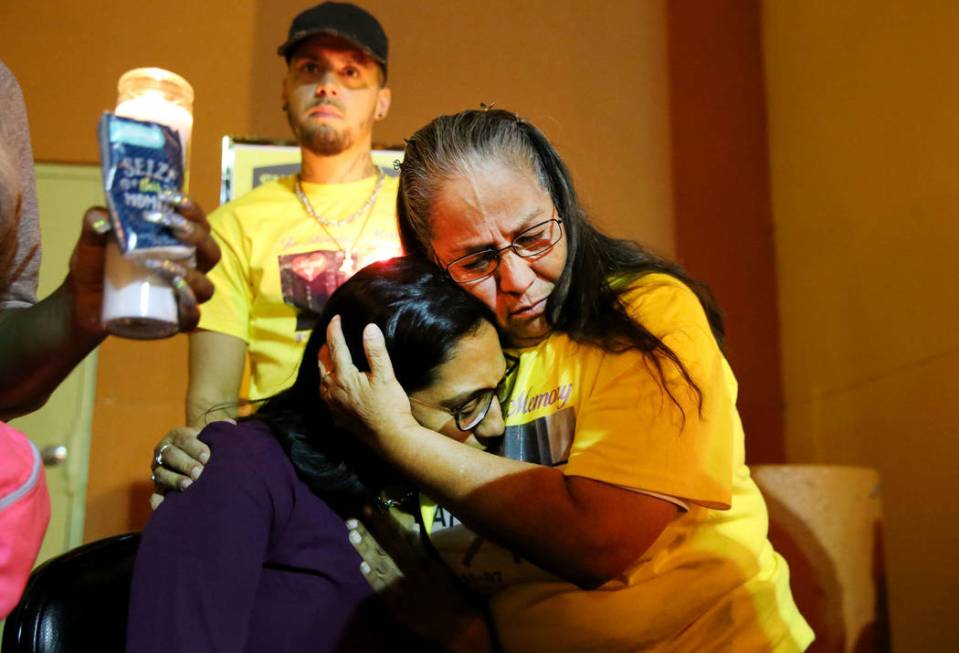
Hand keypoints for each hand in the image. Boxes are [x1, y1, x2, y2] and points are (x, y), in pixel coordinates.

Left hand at [69, 194, 219, 335]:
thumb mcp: (90, 244)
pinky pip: (192, 317)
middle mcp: (187, 270)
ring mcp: (182, 296)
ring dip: (191, 274)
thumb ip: (93, 227)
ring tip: (163, 265)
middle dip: (196, 236)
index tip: (170, 198)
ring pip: (206, 286)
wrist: (80, 306)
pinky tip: (178, 298)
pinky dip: (190, 308)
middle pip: (211, 252)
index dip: (191, 209)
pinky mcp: (173, 320)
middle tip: (171, 225)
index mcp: (175, 246)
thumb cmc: (93, 269)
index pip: (197, 223)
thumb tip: (100, 217)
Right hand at [149, 424, 211, 508]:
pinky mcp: (157, 487)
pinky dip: (158, 500)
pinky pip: (154, 494)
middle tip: (200, 473)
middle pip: (170, 455)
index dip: (195, 448)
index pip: (184, 439)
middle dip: (186, 464)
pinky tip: (165, 505)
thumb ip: (219, 429)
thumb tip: (232, 424)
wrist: (192, 456)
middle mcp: (164, 451)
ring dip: (175, 480)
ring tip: (188, 486)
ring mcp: (159, 469)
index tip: (208, 457)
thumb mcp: (209, 434)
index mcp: (177, 435)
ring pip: (162, 473)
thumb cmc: (206, 445)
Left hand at [319, 317, 418, 448]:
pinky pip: (326, 396)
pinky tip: (334, 386)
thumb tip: (369, 328)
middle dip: (325, 347)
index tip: (336, 318)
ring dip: (324, 367)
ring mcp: (332, 405)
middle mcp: (332, 390)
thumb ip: (375, 351)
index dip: (334, 330)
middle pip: (322, 363)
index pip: (335, 347)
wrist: (390, 438)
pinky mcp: (337, 417)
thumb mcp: (385, 375)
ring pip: (321, 380)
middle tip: (331, 336)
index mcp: (343, 376)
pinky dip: (327, 384)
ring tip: (330, 358)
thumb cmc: (389, 406)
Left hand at [348, 508, 492, 652]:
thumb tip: (412, 528)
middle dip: (367, 534)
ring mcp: (399, 591)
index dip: (381, 523)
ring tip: (351, 535)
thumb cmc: (456, 593)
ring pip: (378, 567)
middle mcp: (406, 574)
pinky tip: (361, 567)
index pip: (396, 538)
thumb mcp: (445, 567)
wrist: (457, 628)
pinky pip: (381, 591)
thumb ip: (427, 549)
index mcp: (419, 562)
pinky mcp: (397, 607)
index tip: (368, 508)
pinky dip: (371, 579)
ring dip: (364, 551)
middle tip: (351, 520)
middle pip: (382, 551)